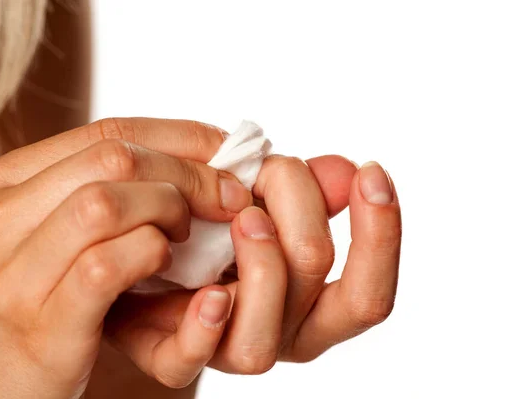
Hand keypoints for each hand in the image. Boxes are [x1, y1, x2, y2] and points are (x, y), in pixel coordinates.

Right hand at [0, 118, 253, 397]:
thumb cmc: (28, 305)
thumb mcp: (39, 237)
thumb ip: (88, 193)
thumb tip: (178, 157)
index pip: (104, 133)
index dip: (179, 137)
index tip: (226, 148)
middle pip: (112, 158)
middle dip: (189, 171)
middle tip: (229, 195)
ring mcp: (11, 274)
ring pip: (106, 203)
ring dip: (169, 210)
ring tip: (186, 233)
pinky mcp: (41, 324)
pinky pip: (108, 264)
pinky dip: (152, 253)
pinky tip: (165, 264)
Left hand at [107, 154, 401, 377]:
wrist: (149, 251)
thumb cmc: (216, 220)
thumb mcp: (263, 193)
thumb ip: (305, 188)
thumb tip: (345, 170)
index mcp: (314, 301)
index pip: (370, 293)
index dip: (381, 233)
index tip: (369, 171)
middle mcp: (283, 331)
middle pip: (332, 308)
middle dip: (311, 225)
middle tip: (274, 172)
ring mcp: (229, 346)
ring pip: (264, 341)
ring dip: (264, 268)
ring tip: (244, 216)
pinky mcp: (172, 352)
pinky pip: (189, 359)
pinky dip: (204, 327)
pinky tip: (208, 292)